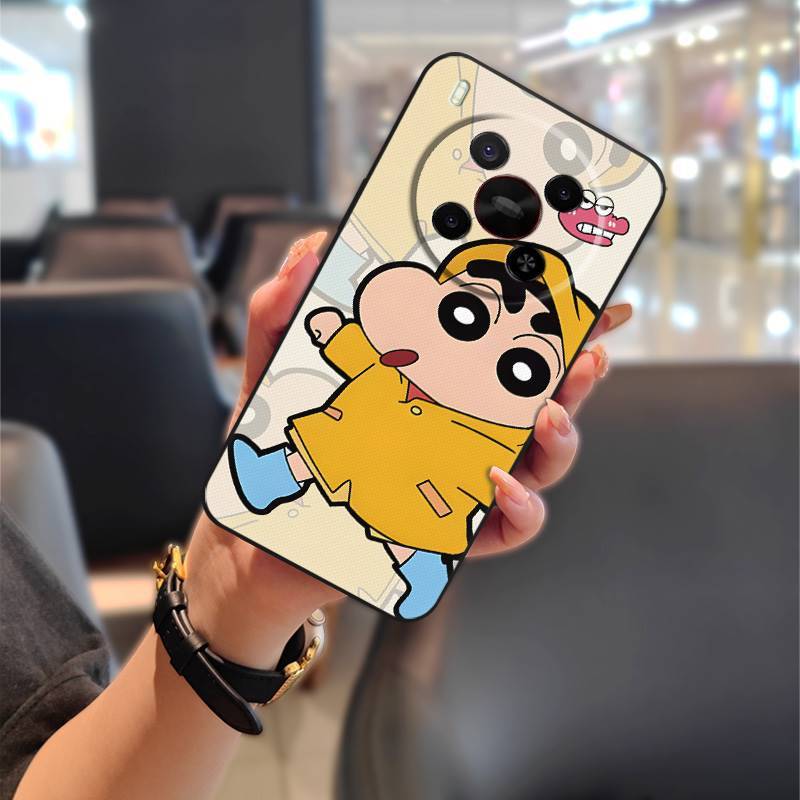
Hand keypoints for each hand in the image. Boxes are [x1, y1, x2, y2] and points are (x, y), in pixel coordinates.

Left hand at [186, 232, 631, 667]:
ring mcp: (465, 480)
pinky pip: (511, 525)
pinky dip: (520, 506)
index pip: (500, 347)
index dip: (548, 319)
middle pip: (541, 398)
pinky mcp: (456, 533)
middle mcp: (463, 428)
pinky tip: (497, 483)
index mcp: (434, 383)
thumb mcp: (274, 370)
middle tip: (586, 350)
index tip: (580, 292)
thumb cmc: (277, 448)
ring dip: (563, 435)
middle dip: (577, 373)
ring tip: (548, 416)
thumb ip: (282, 309)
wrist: (256, 531)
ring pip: (543, 459)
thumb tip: (308, 251)